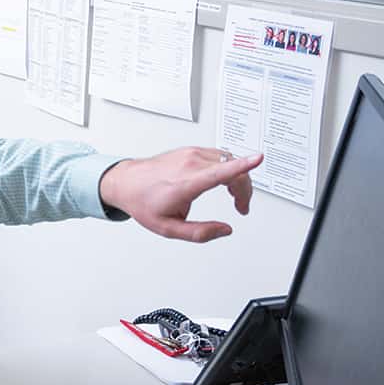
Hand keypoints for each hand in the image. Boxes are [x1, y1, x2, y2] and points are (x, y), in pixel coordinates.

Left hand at [99, 148, 263, 242]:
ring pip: (229, 160)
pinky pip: (219, 156)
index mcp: (186, 182)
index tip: (259, 158)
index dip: (243, 165)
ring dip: (238, 178)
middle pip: (233, 168)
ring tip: (234, 197)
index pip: (221, 171)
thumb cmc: (143, 202)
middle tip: (242, 206)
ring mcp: (190, 154)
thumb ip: (199, 233)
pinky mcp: (190, 151)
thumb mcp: (168, 228)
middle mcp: (190, 163)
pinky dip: (229, 168)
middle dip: (245, 189)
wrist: (124, 182)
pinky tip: (224, 181)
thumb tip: (225, 230)